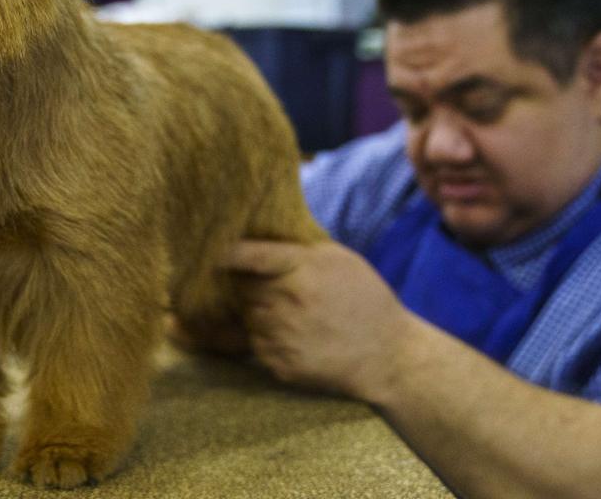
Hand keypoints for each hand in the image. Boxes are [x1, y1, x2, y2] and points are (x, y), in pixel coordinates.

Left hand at [221, 239, 414, 400]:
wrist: (388, 356)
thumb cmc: (365, 299)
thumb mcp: (340, 259)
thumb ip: (299, 249)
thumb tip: (261, 237)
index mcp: (302, 269)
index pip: (250, 255)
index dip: (226, 252)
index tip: (212, 249)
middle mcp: (287, 301)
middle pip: (244, 286)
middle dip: (250, 283)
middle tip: (276, 286)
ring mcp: (281, 335)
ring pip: (247, 314)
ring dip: (258, 310)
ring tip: (290, 312)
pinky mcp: (279, 363)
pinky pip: (255, 342)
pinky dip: (266, 336)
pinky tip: (294, 334)